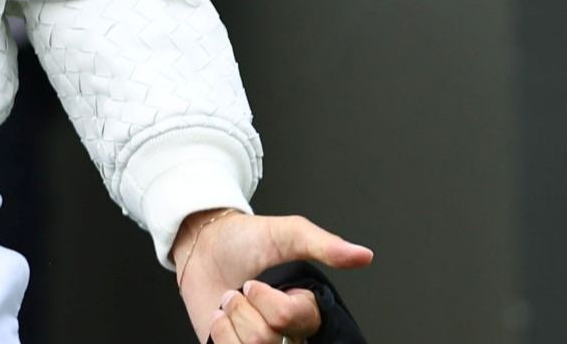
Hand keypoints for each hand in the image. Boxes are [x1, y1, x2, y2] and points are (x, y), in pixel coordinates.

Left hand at [172, 209, 371, 342]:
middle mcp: (287, 332)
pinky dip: (218, 333)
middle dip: (244, 307)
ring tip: (231, 303)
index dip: (266, 299)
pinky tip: (221, 320)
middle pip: (267, 338)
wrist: (202, 246)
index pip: (289, 319)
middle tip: (242, 290)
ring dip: (229, 318)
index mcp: (305, 309)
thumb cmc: (245, 239)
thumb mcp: (286, 233)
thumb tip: (364, 255)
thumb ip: (324, 245)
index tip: (256, 282)